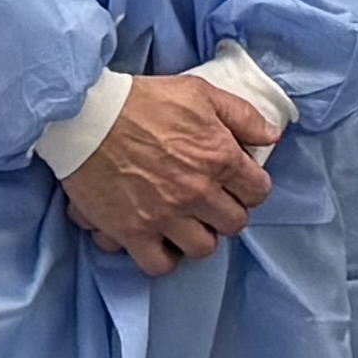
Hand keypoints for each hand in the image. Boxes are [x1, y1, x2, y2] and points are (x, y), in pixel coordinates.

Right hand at [66, 69, 280, 272]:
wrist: (86, 116)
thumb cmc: (143, 101)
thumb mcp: (201, 93)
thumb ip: (242, 116)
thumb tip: (271, 136)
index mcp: (219, 157)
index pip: (258, 191)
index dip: (251, 188)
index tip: (238, 184)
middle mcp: (197, 192)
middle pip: (234, 223)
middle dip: (226, 213)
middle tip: (210, 202)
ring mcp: (165, 215)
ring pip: (202, 248)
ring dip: (198, 237)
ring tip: (186, 223)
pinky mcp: (132, 231)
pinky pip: (159, 264)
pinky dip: (162, 257)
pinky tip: (159, 241)